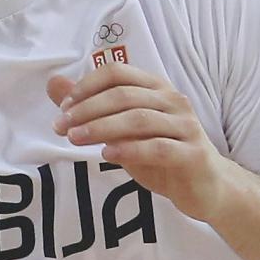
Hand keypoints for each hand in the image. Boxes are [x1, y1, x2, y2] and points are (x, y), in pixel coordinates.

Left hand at [47, 61, 236, 223]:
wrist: (206, 187)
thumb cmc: (159, 153)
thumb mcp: (121, 129)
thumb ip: (90, 107)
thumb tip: (53, 83)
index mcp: (155, 88)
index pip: (117, 72)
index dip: (86, 86)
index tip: (62, 107)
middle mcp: (173, 100)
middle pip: (124, 95)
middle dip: (87, 109)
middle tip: (60, 127)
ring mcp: (186, 126)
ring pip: (139, 119)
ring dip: (102, 128)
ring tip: (75, 139)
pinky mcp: (194, 154)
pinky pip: (159, 147)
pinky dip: (130, 149)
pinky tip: (107, 155)